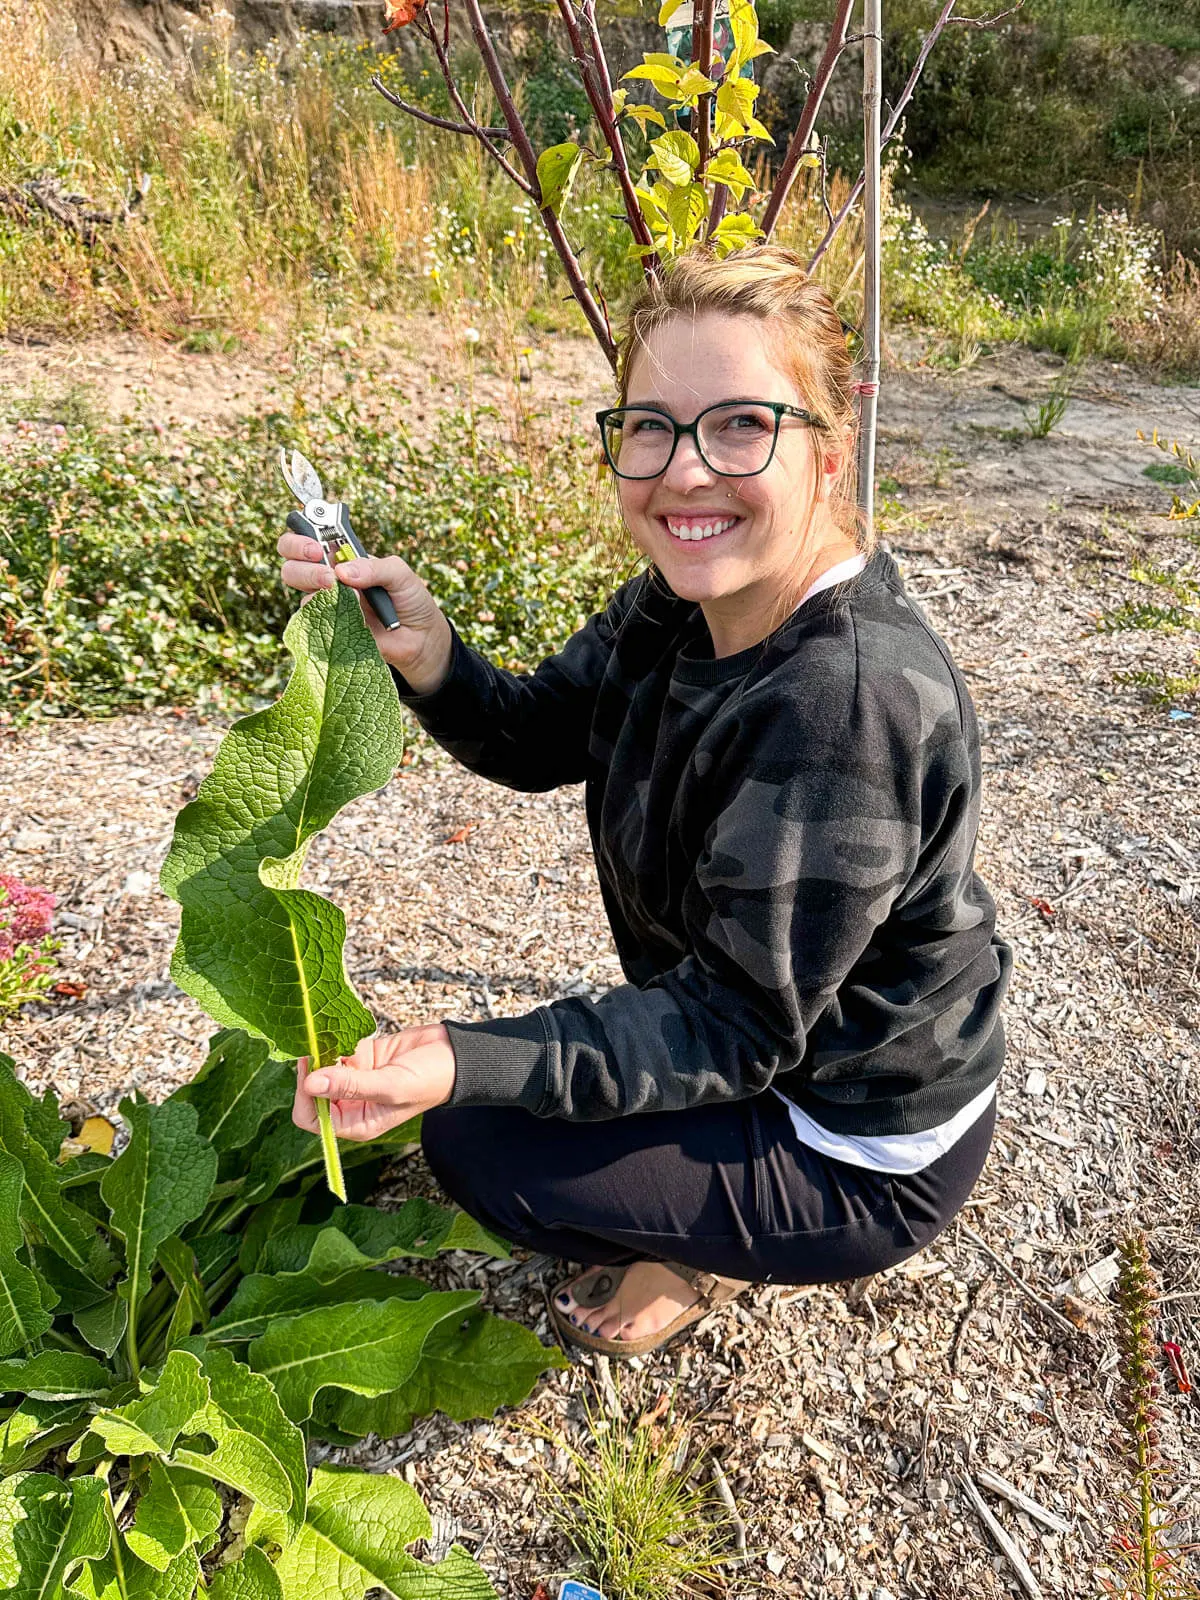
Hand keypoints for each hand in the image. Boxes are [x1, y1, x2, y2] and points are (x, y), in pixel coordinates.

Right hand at [276, 529, 452, 692]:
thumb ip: (374, 567)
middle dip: (301, 562)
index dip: (300, 538)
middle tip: (328, 573)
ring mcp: (326, 604)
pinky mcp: (329, 629)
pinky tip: (342, 615)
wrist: (420, 638)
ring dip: (313, 586)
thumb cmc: (410, 600)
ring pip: (298, 592)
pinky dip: (323, 614)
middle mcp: (328, 578)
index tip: (316, 545)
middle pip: (291, 565)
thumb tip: (343, 572)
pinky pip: (312, 620)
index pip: (307, 539)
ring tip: (337, 591)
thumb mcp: (400, 574)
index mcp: (343, 558)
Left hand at [293, 1023, 456, 1142]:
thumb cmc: (430, 1080)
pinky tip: (350, 1034)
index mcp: (356, 1122)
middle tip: (318, 1047)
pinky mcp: (359, 1057)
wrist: (453, 1054)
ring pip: (321, 1067)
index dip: (305, 1095)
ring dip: (323, 1051)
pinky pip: (335, 1048)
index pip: (312, 1118)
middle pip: (311, 1091)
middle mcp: (351, 1104)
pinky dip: (336, 1039)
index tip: (311, 1069)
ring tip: (336, 1038)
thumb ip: (350, 1086)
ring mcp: (353, 1079)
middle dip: (312, 1070)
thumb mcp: (391, 1086)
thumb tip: (310, 1084)